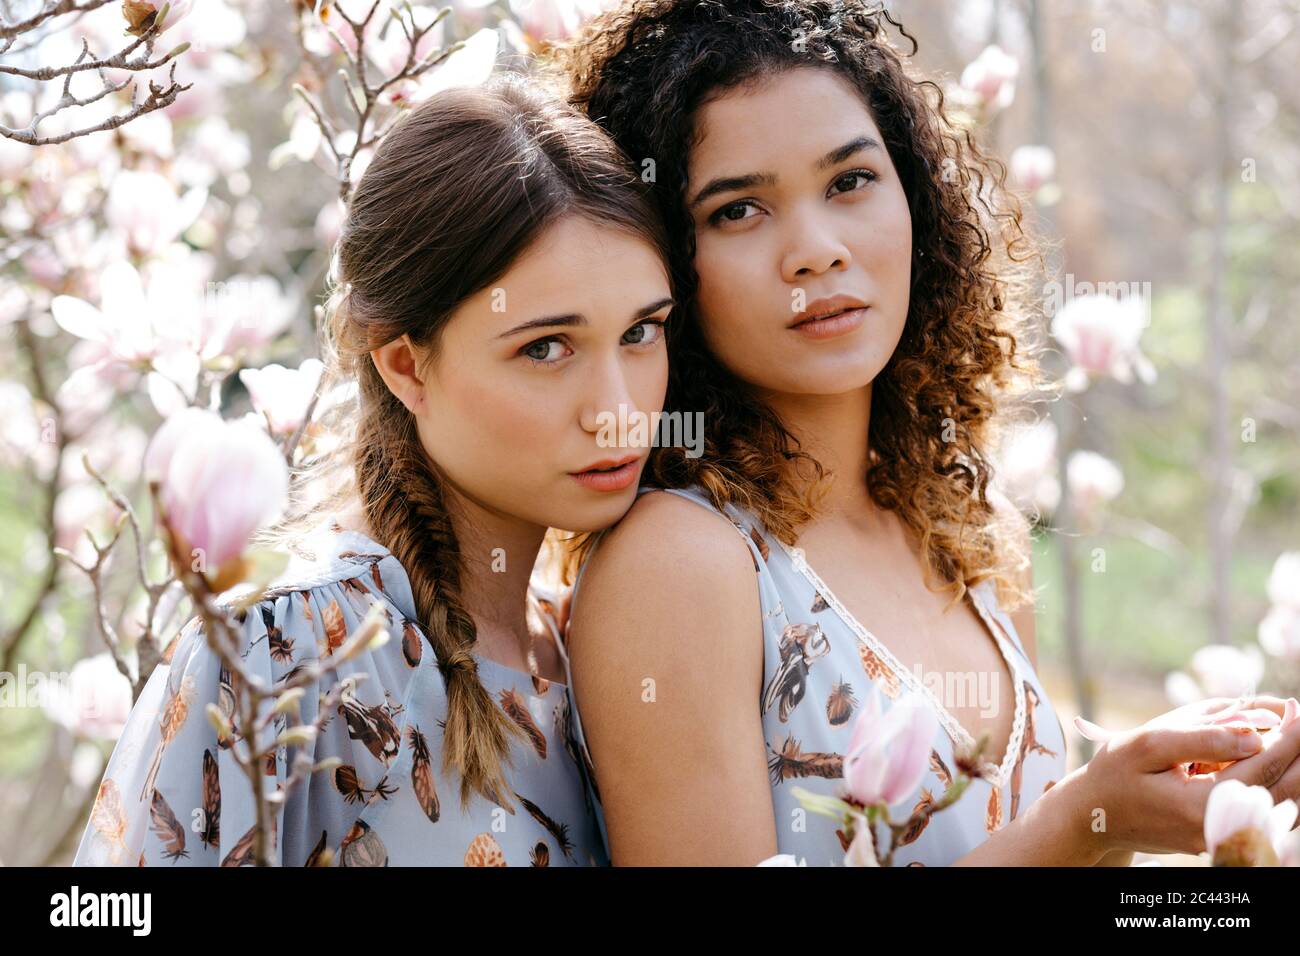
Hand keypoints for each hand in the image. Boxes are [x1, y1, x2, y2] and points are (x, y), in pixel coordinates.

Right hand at [1067, 696, 1299, 856]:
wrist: (1095, 815)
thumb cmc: (1115, 773)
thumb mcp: (1148, 744)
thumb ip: (1202, 738)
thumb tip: (1255, 734)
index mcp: (1202, 805)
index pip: (1263, 766)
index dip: (1288, 735)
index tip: (1297, 706)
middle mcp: (1219, 827)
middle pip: (1284, 790)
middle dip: (1297, 750)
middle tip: (1299, 716)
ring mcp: (1222, 834)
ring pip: (1280, 803)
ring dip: (1291, 766)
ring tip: (1289, 731)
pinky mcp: (1221, 833)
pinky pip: (1263, 809)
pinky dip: (1276, 782)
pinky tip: (1270, 757)